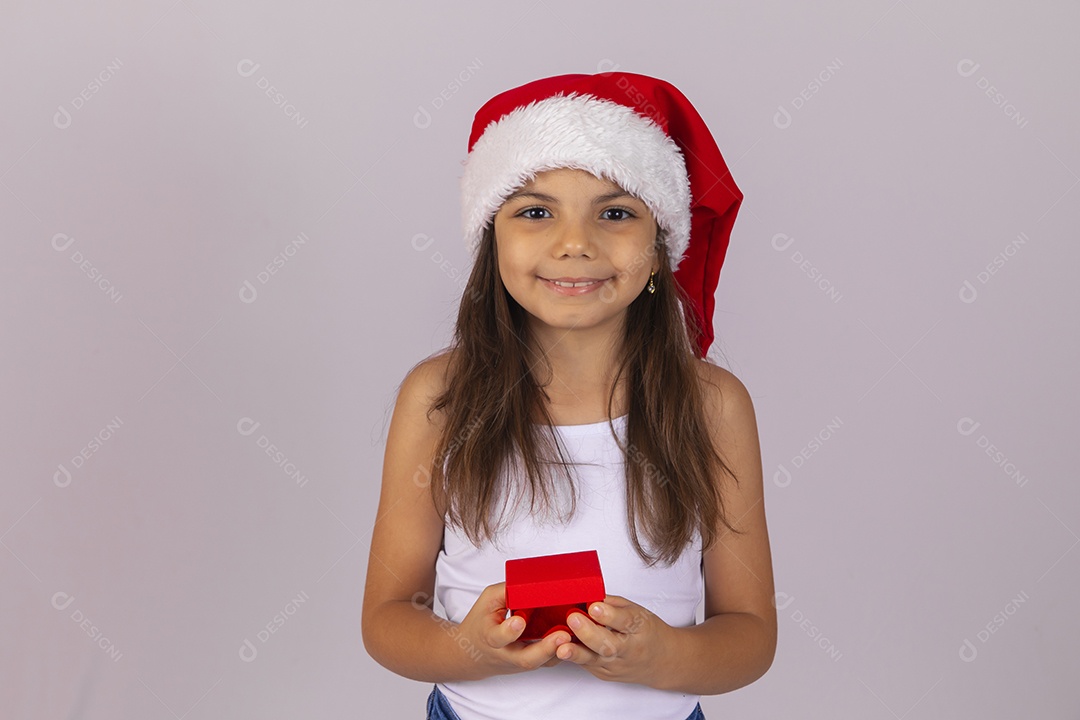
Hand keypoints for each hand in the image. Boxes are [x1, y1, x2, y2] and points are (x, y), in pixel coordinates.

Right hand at [457, 582, 572, 675]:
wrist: (475, 653)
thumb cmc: (481, 623)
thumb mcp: (487, 602)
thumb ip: (505, 591)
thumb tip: (528, 579)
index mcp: (490, 637)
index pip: (498, 638)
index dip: (509, 631)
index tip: (520, 621)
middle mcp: (508, 653)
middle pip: (527, 659)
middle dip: (546, 648)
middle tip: (563, 635)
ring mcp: (522, 661)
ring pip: (543, 663)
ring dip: (561, 651)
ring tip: (575, 636)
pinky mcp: (534, 663)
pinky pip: (551, 660)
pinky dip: (565, 651)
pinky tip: (578, 639)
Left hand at [555, 595, 675, 684]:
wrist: (662, 662)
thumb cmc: (648, 632)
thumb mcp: (638, 611)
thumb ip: (614, 604)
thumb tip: (589, 594)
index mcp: (640, 628)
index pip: (625, 621)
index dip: (608, 615)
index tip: (594, 606)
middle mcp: (630, 650)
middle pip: (608, 644)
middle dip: (588, 632)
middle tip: (573, 619)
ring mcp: (617, 665)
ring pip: (595, 660)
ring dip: (576, 653)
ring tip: (561, 646)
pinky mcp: (605, 674)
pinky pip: (587, 665)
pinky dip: (574, 656)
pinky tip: (562, 649)